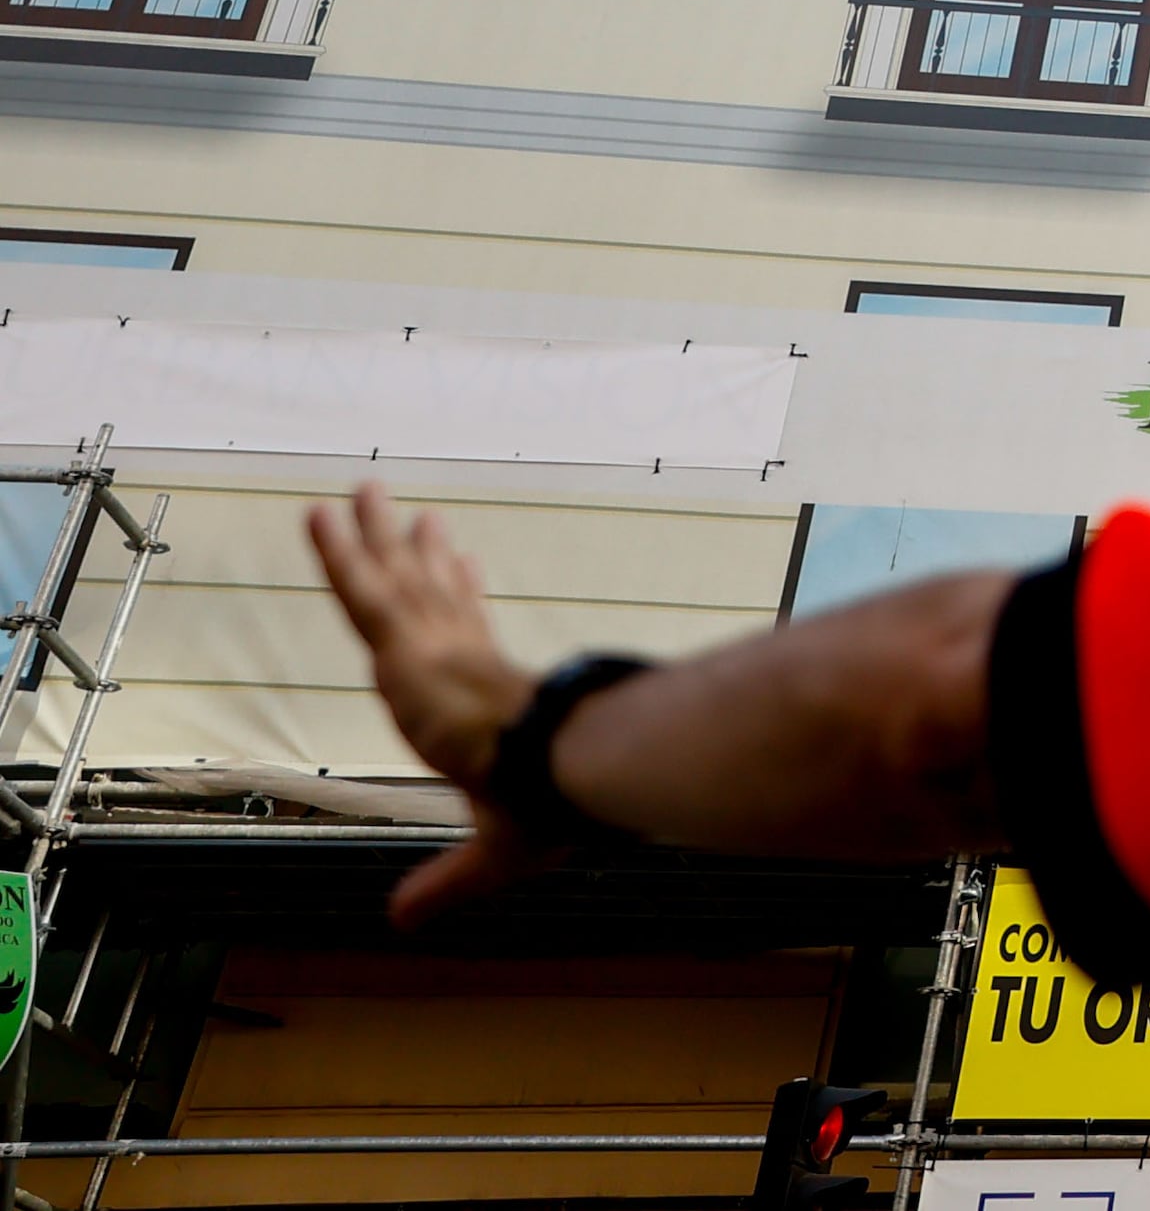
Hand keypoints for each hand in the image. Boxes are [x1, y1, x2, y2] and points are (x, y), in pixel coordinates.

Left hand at [304, 480, 550, 920]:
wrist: (566, 768)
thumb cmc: (553, 801)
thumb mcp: (495, 851)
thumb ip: (446, 882)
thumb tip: (404, 922)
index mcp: (488, 696)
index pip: (470, 634)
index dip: (461, 596)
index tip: (460, 559)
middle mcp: (461, 660)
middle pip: (432, 593)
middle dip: (418, 552)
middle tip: (413, 514)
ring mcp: (434, 649)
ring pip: (392, 582)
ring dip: (373, 535)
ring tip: (361, 488)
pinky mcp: (408, 648)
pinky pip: (363, 591)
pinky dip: (339, 553)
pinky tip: (321, 516)